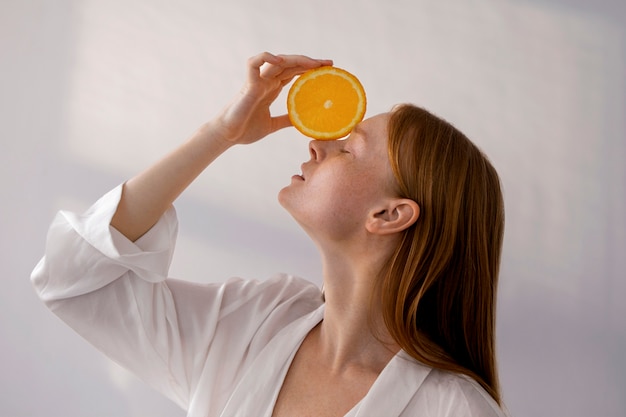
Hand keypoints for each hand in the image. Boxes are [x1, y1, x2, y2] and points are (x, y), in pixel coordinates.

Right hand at [214, 52, 332, 144]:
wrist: (229, 136)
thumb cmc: (245, 130)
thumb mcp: (272, 125)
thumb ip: (286, 120)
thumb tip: (302, 122)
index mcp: (271, 89)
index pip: (294, 72)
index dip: (309, 68)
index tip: (327, 70)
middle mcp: (266, 81)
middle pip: (290, 64)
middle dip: (310, 62)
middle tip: (329, 63)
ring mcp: (257, 81)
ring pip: (278, 61)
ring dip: (297, 59)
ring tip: (314, 63)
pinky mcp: (248, 84)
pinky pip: (254, 63)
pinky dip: (265, 57)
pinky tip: (280, 61)